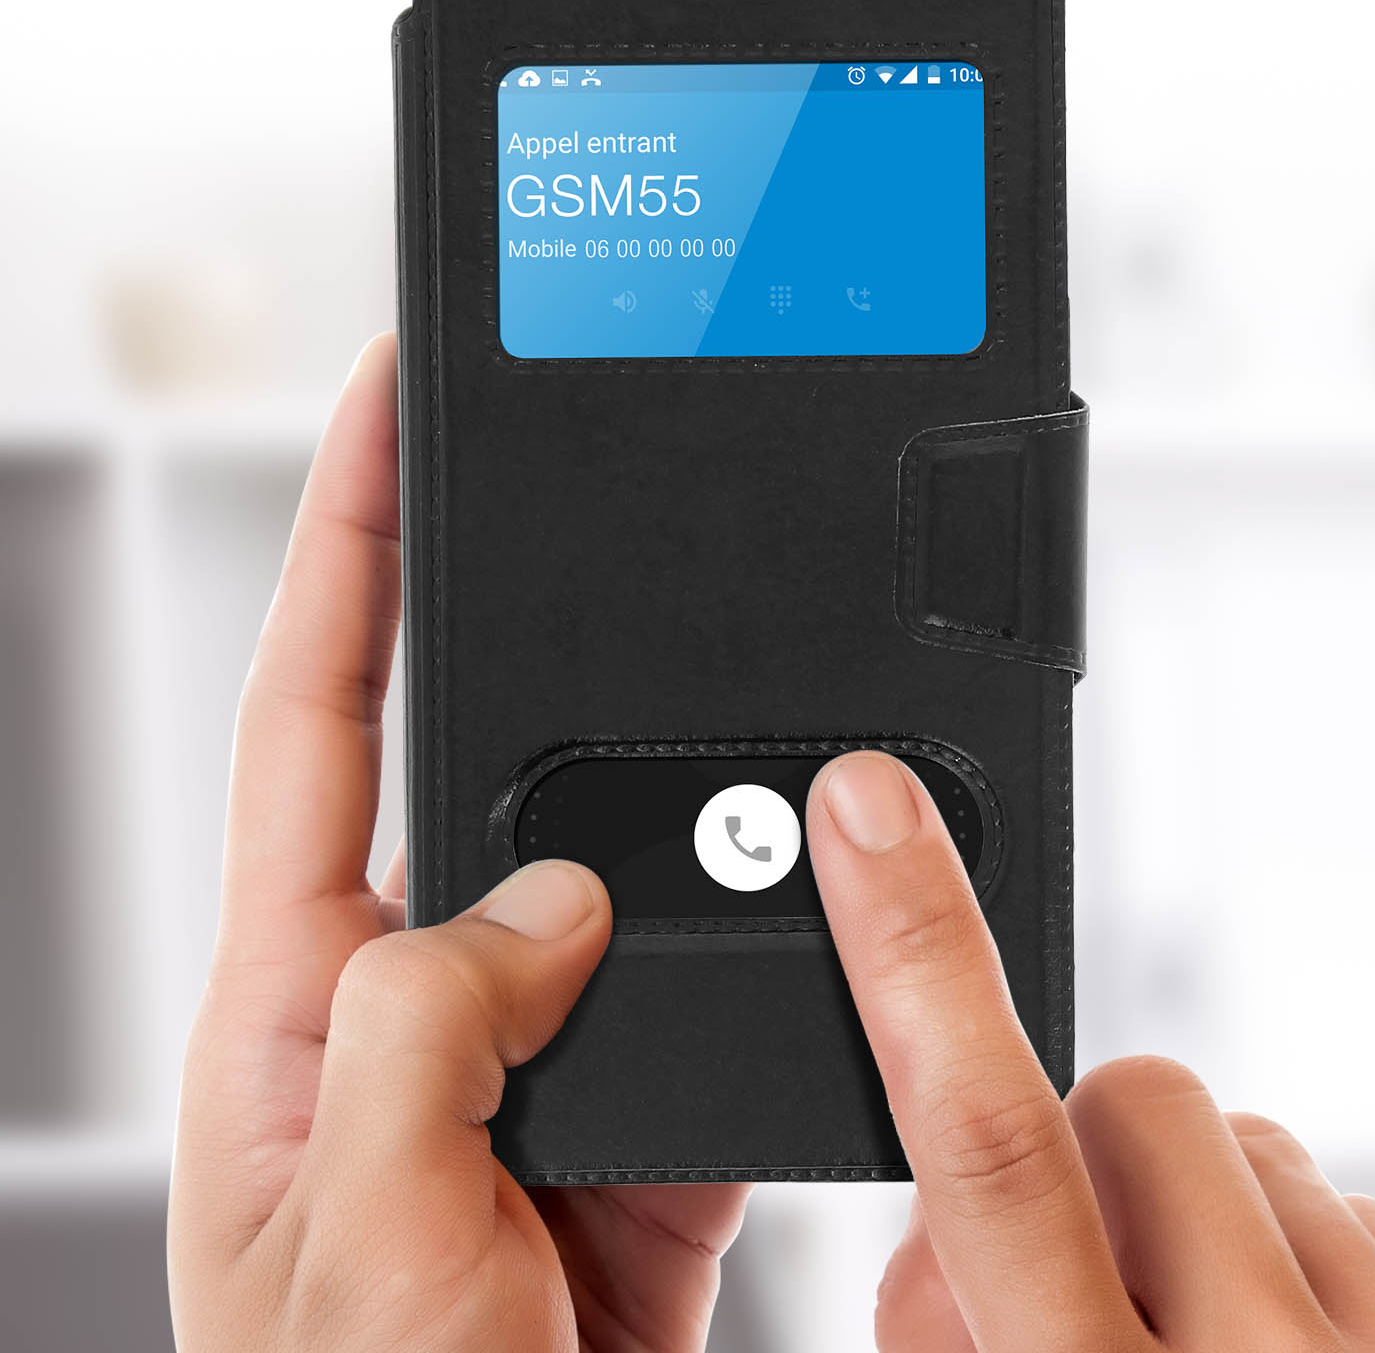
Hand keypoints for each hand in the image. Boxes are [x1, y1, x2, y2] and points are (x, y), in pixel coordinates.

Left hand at [168, 336, 748, 1352]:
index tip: (390, 406)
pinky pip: (714, 970)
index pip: (314, 714)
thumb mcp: (351, 1241)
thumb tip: (548, 901)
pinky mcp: (649, 1103)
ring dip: (678, 808)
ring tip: (736, 740)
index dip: (346, 543)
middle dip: (538, 627)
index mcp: (299, 1002)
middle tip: (606, 506)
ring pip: (621, 856)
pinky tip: (803, 908)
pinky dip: (764, 933)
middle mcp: (420, 996)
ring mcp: (543, 1044)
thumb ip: (424, 1035)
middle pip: (481, 749)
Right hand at [806, 752, 1374, 1352]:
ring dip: (1195, 1219)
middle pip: (1123, 1104)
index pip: (983, 1135)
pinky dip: (1305, 1265)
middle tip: (1082, 1296)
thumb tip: (937, 1259)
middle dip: (1075, 1161)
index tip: (873, 806)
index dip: (912, 947)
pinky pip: (1355, 1205)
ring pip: (1241, 1139)